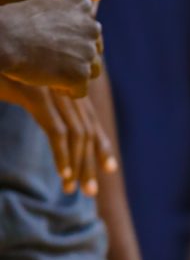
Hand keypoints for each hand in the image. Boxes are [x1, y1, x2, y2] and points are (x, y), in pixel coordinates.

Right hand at [0, 0, 103, 90]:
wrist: (5, 39)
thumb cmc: (15, 22)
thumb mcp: (43, 6)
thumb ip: (64, 13)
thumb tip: (73, 24)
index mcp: (82, 6)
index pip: (89, 27)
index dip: (74, 38)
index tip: (56, 42)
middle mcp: (91, 27)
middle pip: (94, 49)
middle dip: (78, 57)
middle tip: (54, 60)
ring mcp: (88, 51)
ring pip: (93, 70)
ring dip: (76, 75)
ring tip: (55, 75)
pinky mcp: (81, 74)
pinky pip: (81, 90)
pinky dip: (69, 91)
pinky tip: (53, 86)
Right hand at [0, 67, 113, 193]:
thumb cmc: (1, 68)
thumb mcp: (23, 86)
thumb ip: (43, 103)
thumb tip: (52, 123)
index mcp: (64, 84)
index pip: (89, 118)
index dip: (101, 144)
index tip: (109, 167)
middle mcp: (63, 86)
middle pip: (86, 130)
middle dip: (90, 162)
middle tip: (90, 190)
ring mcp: (51, 89)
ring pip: (76, 134)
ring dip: (78, 165)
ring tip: (73, 189)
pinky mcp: (35, 95)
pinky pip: (56, 131)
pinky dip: (62, 155)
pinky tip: (64, 174)